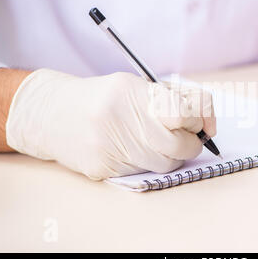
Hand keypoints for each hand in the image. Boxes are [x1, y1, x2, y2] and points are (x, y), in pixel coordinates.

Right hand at [6, 69, 215, 179]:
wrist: (51, 113)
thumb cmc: (102, 98)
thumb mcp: (135, 86)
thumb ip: (171, 99)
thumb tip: (205, 123)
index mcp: (131, 92)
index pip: (183, 113)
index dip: (199, 120)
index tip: (200, 124)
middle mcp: (120, 120)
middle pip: (179, 146)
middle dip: (190, 144)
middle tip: (188, 138)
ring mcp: (110, 147)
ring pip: (165, 164)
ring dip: (172, 156)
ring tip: (160, 143)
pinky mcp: (102, 169)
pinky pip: (143, 172)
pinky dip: (147, 162)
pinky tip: (134, 150)